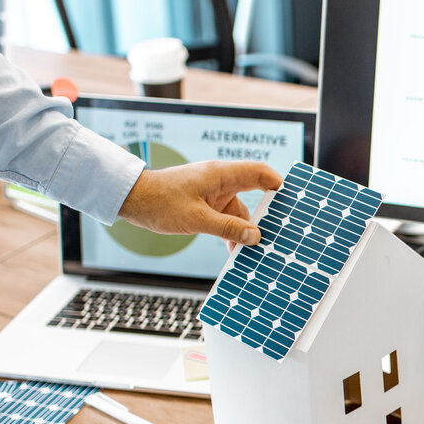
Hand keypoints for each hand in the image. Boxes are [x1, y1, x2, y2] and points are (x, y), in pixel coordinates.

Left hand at [117, 160, 281, 245]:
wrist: (131, 200)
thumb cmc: (159, 202)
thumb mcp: (196, 220)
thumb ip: (228, 228)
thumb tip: (255, 237)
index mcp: (221, 175)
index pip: (260, 172)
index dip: (279, 185)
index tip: (293, 202)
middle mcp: (220, 181)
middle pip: (253, 195)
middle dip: (265, 216)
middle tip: (277, 234)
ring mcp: (212, 192)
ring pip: (239, 211)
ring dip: (243, 230)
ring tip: (252, 251)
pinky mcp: (204, 203)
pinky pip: (225, 217)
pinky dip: (230, 231)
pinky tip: (233, 249)